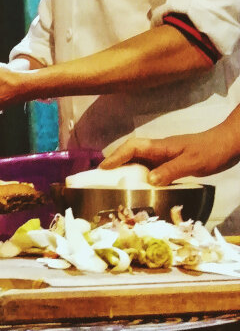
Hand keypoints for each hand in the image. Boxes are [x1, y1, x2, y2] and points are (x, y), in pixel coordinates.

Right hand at [101, 133, 239, 184]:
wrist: (229, 144)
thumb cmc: (210, 151)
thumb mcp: (192, 162)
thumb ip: (171, 170)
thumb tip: (149, 180)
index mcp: (160, 146)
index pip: (132, 147)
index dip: (116, 156)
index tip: (103, 168)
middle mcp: (159, 150)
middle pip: (131, 152)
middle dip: (116, 161)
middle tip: (103, 177)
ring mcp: (166, 155)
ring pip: (141, 160)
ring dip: (128, 169)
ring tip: (117, 183)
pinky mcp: (173, 162)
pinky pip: (152, 168)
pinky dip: (143, 175)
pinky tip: (144, 186)